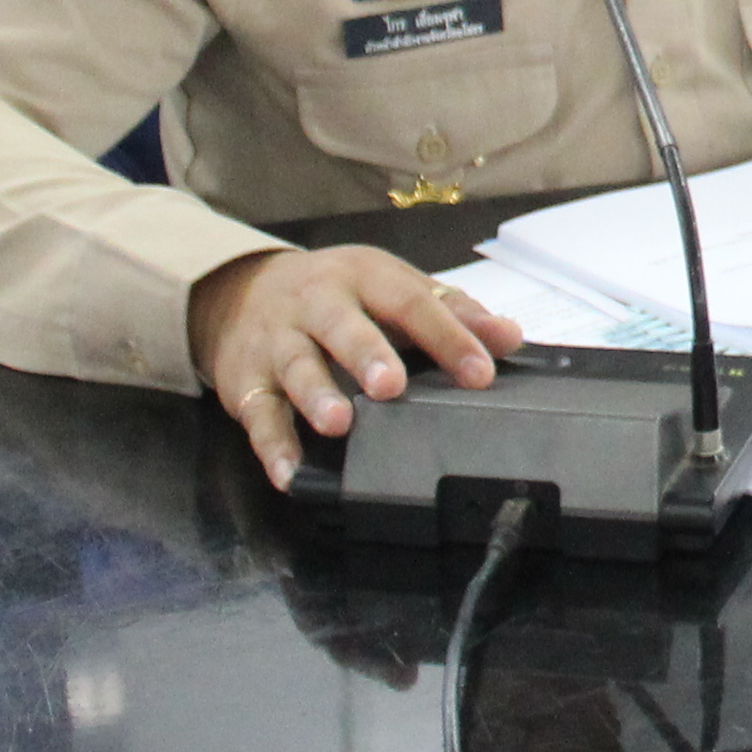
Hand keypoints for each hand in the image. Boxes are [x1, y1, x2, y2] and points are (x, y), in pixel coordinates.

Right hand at [189, 243, 524, 487]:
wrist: (241, 290)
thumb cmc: (337, 295)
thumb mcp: (392, 288)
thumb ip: (452, 312)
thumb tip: (511, 337)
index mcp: (364, 277)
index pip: (410, 303)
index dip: (446, 337)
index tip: (481, 372)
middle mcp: (318, 304)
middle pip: (342, 326)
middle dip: (366, 354)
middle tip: (392, 385)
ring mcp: (278, 342)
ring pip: (296, 366)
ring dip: (316, 395)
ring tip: (338, 423)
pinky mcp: (246, 381)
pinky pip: (257, 414)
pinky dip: (271, 445)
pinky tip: (289, 473)